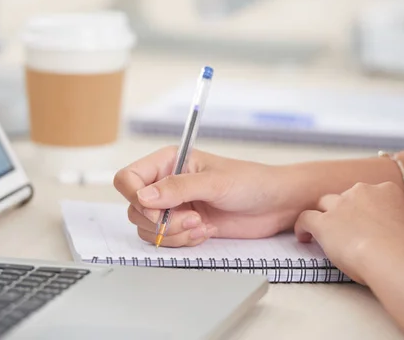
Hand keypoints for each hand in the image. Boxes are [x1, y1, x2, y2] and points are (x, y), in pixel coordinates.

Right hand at [113, 146, 312, 246]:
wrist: (274, 205)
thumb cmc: (250, 182)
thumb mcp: (215, 182)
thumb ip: (178, 188)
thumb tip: (144, 195)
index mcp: (168, 162)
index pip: (128, 178)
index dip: (135, 197)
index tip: (158, 210)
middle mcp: (166, 184)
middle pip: (135, 208)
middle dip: (161, 221)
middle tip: (191, 219)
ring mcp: (174, 206)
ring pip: (148, 228)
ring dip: (173, 233)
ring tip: (201, 225)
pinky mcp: (184, 225)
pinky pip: (166, 240)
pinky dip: (183, 241)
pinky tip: (205, 231)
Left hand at [294, 181, 403, 283]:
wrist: (392, 255)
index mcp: (387, 190)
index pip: (375, 196)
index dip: (374, 211)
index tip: (375, 227)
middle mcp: (360, 192)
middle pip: (348, 197)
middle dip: (348, 211)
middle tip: (351, 230)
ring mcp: (339, 206)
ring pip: (324, 203)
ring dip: (324, 215)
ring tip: (324, 231)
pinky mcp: (323, 222)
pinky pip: (306, 218)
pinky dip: (303, 226)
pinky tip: (305, 237)